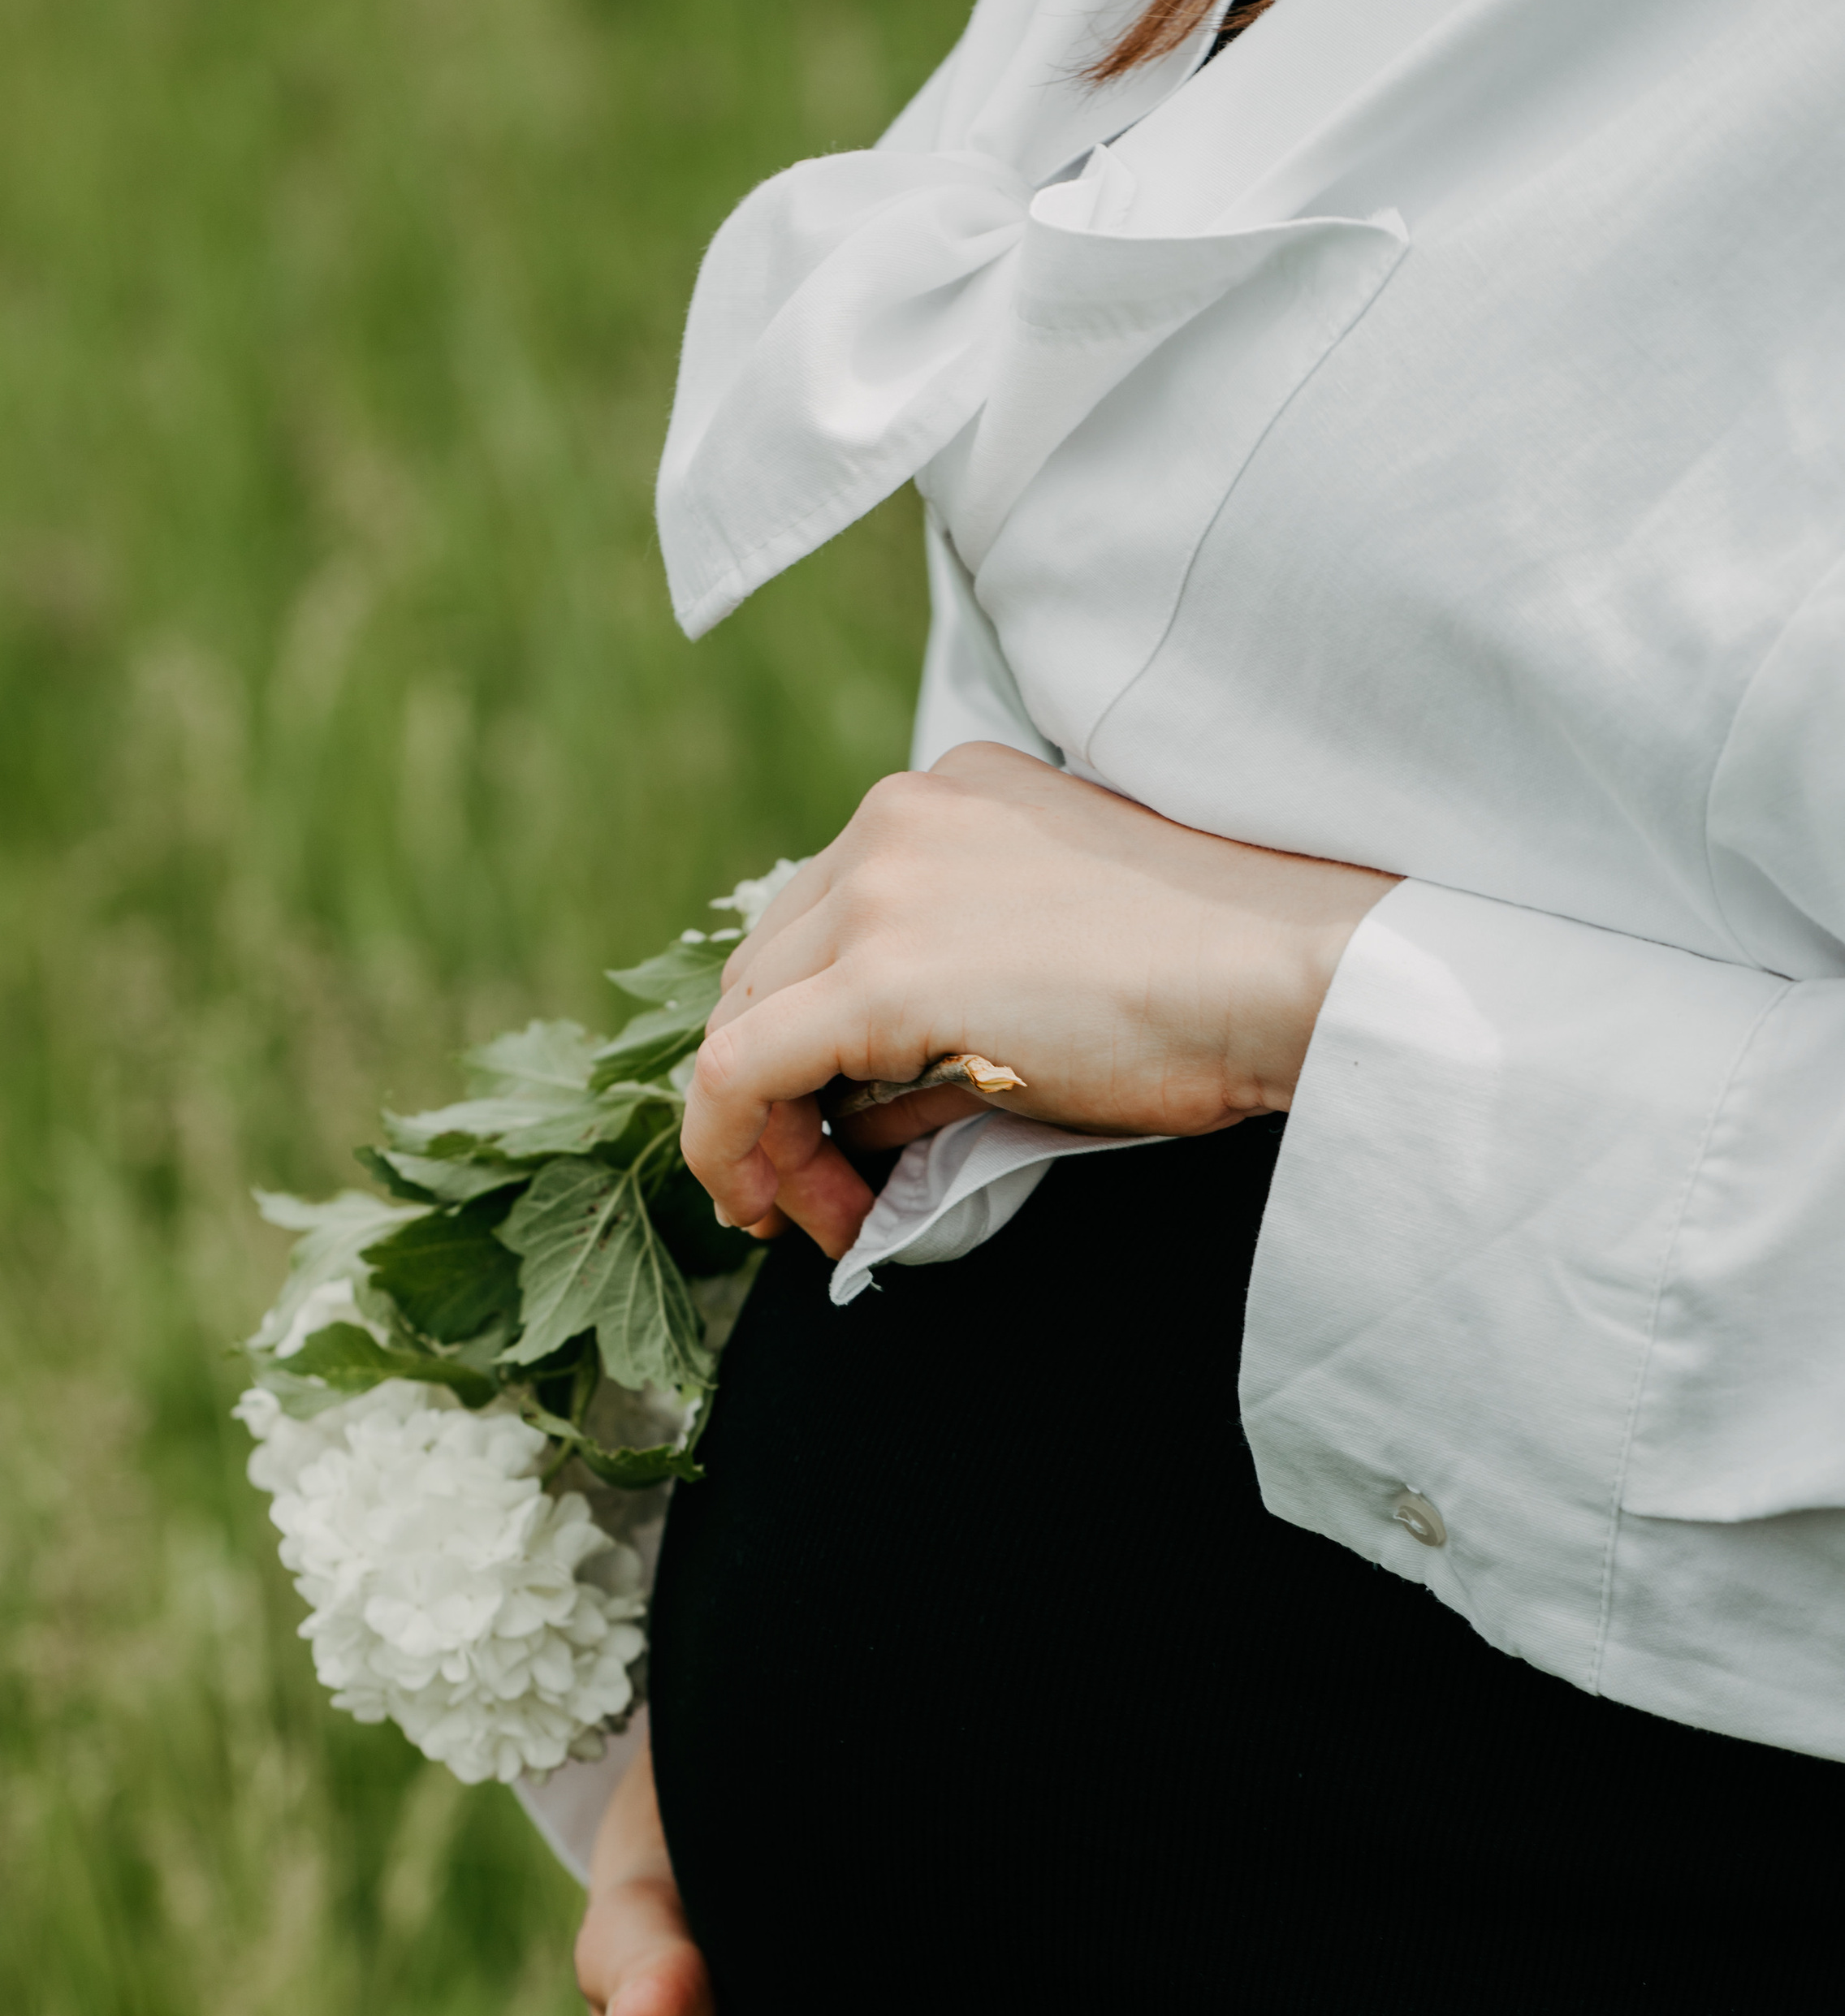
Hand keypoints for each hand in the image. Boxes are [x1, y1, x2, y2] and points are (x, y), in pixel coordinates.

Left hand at [685, 742, 1398, 1256]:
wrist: (1290, 974)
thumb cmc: (1213, 985)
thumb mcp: (1052, 960)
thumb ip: (947, 1008)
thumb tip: (861, 1116)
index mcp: (944, 799)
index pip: (820, 924)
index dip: (799, 1040)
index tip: (827, 1126)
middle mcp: (896, 821)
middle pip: (766, 971)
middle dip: (772, 1092)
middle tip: (817, 1192)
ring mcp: (882, 888)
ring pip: (743, 1022)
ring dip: (762, 1134)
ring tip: (816, 1215)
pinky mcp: (881, 976)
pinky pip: (738, 1072)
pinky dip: (725, 1146)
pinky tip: (761, 1204)